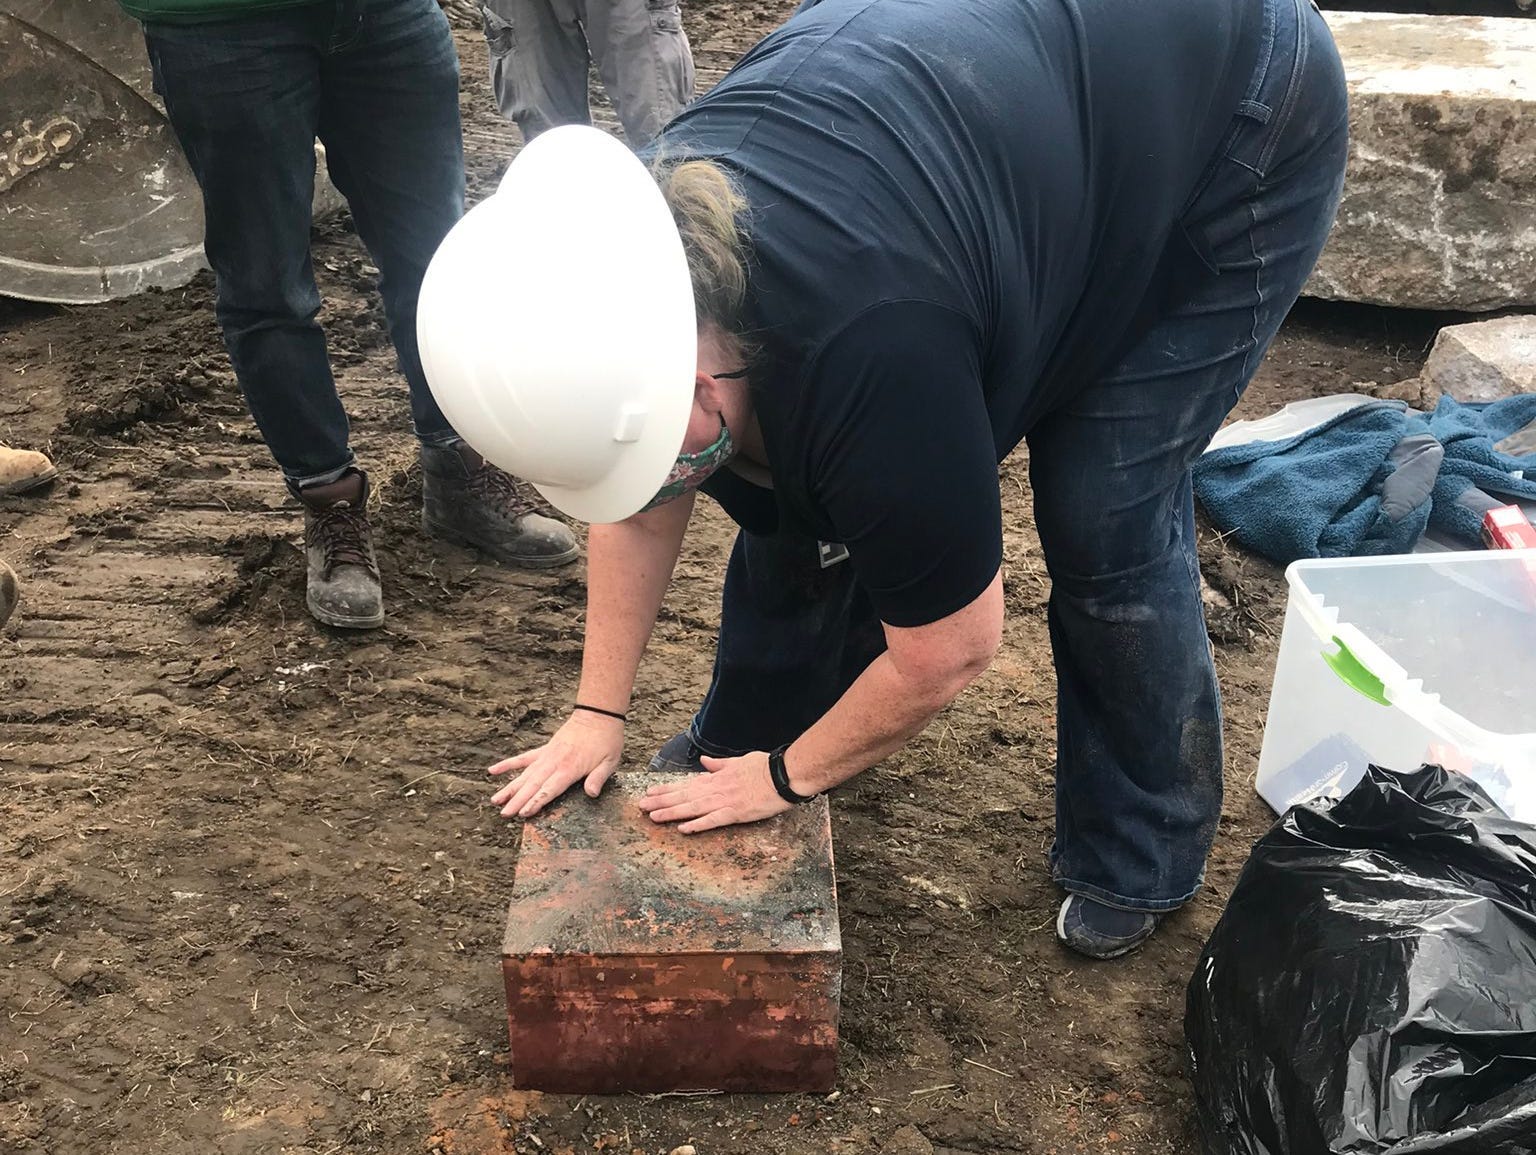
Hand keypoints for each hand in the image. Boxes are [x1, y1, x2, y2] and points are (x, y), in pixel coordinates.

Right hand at [488, 711, 623, 818]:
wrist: (598, 714)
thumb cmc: (607, 740)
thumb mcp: (610, 761)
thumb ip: (598, 778)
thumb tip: (591, 794)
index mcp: (570, 768)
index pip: (549, 789)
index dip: (536, 802)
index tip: (524, 813)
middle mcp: (554, 762)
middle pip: (533, 784)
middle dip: (517, 800)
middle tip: (504, 814)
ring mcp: (547, 755)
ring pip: (524, 774)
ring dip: (510, 788)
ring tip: (495, 800)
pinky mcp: (544, 749)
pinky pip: (523, 758)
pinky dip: (508, 764)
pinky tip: (493, 771)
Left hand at [637, 751, 791, 833]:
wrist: (784, 774)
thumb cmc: (764, 767)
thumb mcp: (739, 761)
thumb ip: (719, 764)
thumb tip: (705, 762)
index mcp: (717, 778)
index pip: (686, 784)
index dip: (667, 788)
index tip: (650, 791)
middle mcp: (716, 789)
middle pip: (684, 796)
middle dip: (661, 801)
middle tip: (640, 805)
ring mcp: (725, 801)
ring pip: (693, 807)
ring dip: (672, 812)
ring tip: (653, 816)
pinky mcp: (737, 812)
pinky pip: (714, 820)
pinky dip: (698, 824)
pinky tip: (684, 829)